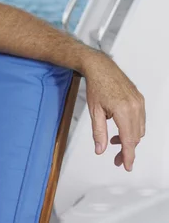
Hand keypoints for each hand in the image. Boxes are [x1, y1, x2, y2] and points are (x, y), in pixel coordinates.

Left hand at [83, 52, 144, 171]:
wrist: (100, 67)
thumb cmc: (96, 86)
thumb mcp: (94, 111)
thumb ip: (98, 132)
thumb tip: (100, 149)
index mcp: (123, 111)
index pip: (128, 140)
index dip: (128, 155)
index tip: (127, 166)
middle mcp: (135, 107)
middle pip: (135, 137)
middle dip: (127, 150)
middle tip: (116, 159)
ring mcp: (139, 103)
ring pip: (139, 130)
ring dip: (129, 139)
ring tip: (113, 141)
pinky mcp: (140, 100)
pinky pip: (140, 120)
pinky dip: (132, 128)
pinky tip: (120, 129)